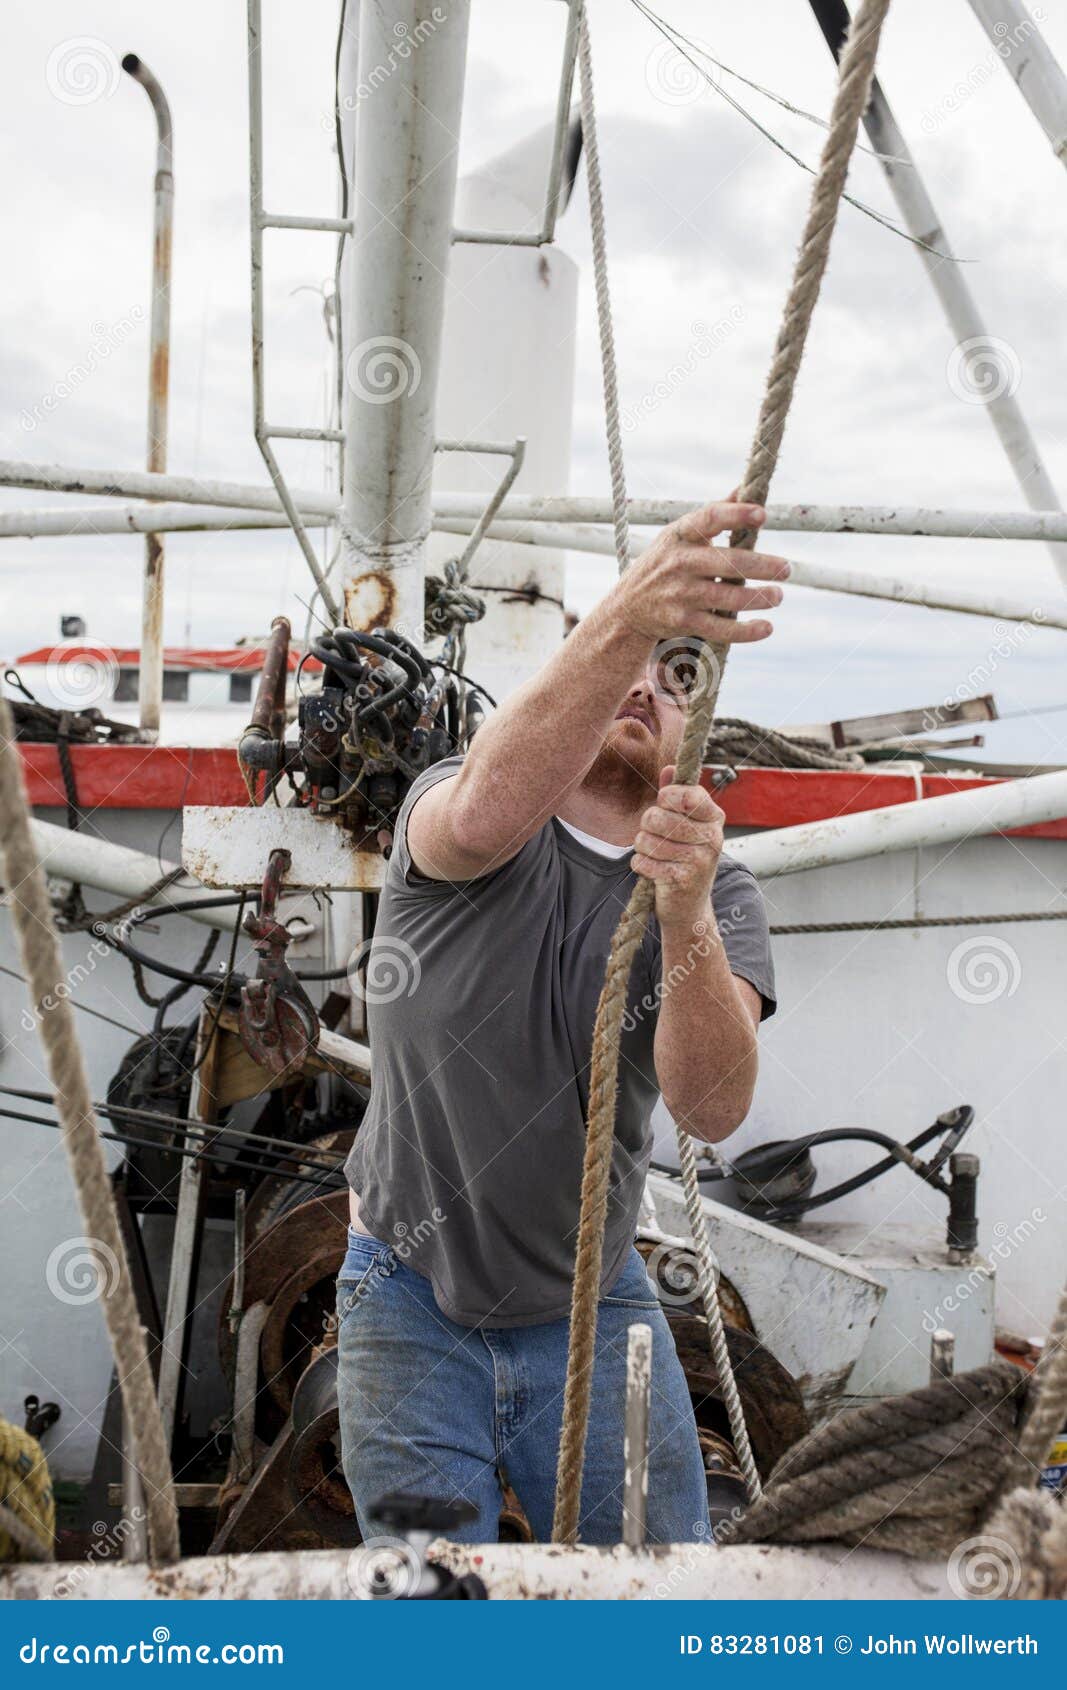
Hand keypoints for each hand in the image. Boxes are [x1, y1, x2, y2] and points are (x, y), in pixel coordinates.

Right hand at [612, 500, 787, 646]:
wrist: (627, 608)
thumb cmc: (664, 563)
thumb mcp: (680, 535)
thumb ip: (713, 514)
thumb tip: (744, 488)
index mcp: (680, 535)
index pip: (709, 518)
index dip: (736, 515)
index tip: (763, 514)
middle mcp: (679, 562)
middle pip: (726, 562)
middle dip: (761, 566)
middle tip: (787, 568)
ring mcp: (680, 593)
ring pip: (727, 597)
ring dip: (758, 597)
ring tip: (778, 595)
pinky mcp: (682, 621)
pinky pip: (719, 628)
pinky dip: (746, 631)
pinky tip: (766, 627)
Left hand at [631, 767, 723, 929]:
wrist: (690, 906)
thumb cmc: (684, 858)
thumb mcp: (686, 825)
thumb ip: (676, 796)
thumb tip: (668, 769)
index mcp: (715, 818)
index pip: (685, 794)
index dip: (666, 797)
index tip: (664, 805)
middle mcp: (712, 838)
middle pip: (656, 817)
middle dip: (646, 825)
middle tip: (655, 836)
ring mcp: (699, 861)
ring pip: (645, 839)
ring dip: (642, 847)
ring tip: (655, 854)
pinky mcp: (681, 881)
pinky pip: (642, 861)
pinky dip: (640, 865)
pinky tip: (653, 870)